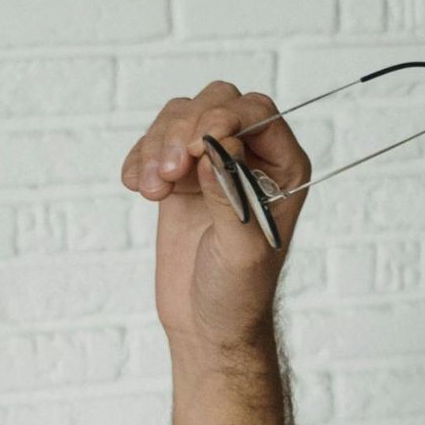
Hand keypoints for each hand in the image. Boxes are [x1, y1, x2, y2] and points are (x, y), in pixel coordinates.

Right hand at [120, 80, 312, 353]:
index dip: (226, 117)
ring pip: (181, 116)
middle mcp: (252, 157)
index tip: (197, 145)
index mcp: (285, 168)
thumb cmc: (238, 291)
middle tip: (172, 171)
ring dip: (157, 145)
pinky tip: (140, 190)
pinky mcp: (180, 176)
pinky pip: (154, 142)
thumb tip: (216, 146)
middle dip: (185, 127)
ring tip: (153, 190)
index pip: (259, 112)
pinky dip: (140, 158)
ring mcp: (213, 162)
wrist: (207, 322)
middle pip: (217, 102)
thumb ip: (230, 195)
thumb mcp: (242, 249)